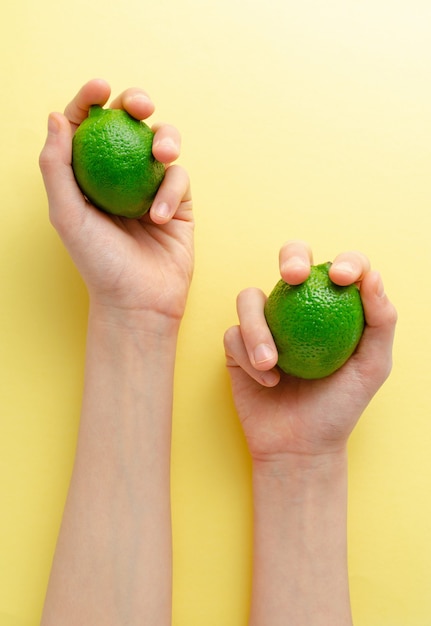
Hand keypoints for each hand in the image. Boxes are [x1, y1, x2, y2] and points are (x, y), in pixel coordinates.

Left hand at [39, 79, 193, 323]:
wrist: (138, 301)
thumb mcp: (66, 215)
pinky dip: (171, 192)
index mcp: (89, 174)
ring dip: (166, 138)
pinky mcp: (179, 202)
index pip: (87, 126)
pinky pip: (179, 178)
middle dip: (137, 103)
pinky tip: (160, 218)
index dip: (90, 99)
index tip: (100, 88)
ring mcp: (151, 187)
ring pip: (163, 141)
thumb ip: (56, 166)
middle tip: (140, 105)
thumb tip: (54, 116)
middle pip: (129, 123)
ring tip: (163, 156)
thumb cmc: (97, 262)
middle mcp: (120, 175)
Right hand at [224, 240, 396, 464]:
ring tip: (272, 363)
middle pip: (291, 259)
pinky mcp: (237, 346)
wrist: (300, 446)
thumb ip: (380, 321)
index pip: (340, 268)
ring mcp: (265, 325)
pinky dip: (248, 358)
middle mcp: (297, 308)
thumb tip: (372, 275)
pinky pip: (233, 335)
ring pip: (249, 298)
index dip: (345, 260)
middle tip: (295, 275)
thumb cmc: (340, 406)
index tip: (343, 278)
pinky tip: (267, 381)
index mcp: (332, 306)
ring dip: (258, 328)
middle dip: (291, 255)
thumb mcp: (372, 367)